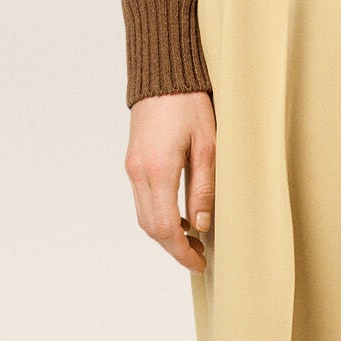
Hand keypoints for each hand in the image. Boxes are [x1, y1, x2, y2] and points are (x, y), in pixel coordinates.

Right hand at [126, 90, 215, 270]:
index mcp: (158, 170)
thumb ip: (205, 188)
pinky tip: (181, 216)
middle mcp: (138, 172)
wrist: (163, 75)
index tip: (199, 264)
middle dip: (174, 248)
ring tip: (194, 239)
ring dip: (166, 234)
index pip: (165, 228)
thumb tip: (201, 226)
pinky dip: (159, 215)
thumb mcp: (208, 146)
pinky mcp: (133, 162)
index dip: (181, 252)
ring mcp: (132, 167)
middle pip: (150, 227)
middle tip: (200, 257)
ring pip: (144, 216)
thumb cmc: (190, 104)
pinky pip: (142, 200)